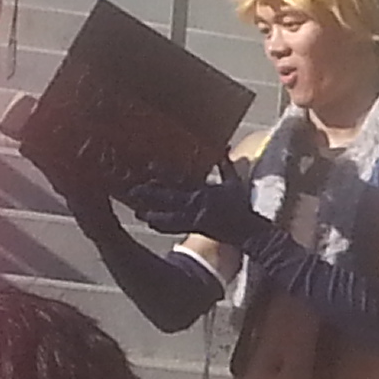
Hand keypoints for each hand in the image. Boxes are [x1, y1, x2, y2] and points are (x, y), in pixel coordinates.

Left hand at [127, 158, 253, 242]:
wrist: (247, 231)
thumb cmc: (240, 206)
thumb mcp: (234, 182)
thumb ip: (226, 164)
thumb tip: (223, 147)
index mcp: (204, 190)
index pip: (180, 179)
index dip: (163, 173)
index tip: (149, 166)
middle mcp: (196, 203)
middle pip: (168, 198)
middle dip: (150, 194)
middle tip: (132, 190)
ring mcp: (194, 218)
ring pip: (167, 216)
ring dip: (151, 213)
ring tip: (136, 211)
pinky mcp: (194, 229)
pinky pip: (174, 229)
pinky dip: (161, 226)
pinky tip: (150, 223)